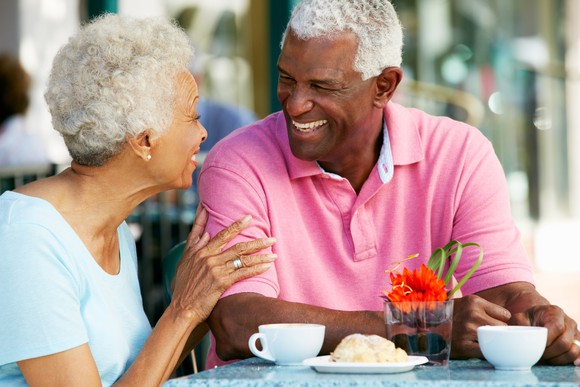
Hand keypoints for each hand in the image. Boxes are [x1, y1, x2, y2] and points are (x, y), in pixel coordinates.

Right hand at [171, 207, 275, 321]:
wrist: (182, 310)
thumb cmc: (182, 290)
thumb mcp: (183, 265)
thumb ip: (193, 247)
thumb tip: (206, 234)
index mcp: (197, 251)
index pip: (213, 231)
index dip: (229, 222)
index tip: (244, 215)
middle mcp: (206, 256)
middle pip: (231, 239)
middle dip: (245, 229)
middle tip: (259, 222)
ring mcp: (214, 268)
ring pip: (241, 255)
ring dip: (259, 250)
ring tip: (273, 245)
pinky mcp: (221, 281)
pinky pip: (244, 271)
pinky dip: (257, 267)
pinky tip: (268, 265)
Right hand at [450, 294, 510, 358]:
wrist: (428, 328)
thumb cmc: (450, 316)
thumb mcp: (465, 303)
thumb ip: (483, 308)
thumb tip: (509, 318)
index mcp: (474, 301)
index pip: (505, 314)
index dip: (500, 321)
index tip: (492, 323)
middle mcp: (472, 314)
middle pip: (502, 327)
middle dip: (497, 332)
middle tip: (487, 333)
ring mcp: (468, 330)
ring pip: (495, 339)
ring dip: (491, 341)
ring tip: (481, 339)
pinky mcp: (465, 346)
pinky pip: (486, 351)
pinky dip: (485, 352)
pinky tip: (478, 348)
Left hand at [509, 305, 579, 364]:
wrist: (537, 319)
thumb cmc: (528, 319)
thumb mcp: (519, 318)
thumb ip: (519, 325)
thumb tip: (520, 337)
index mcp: (554, 312)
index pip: (556, 327)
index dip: (546, 340)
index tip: (535, 346)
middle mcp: (568, 322)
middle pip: (564, 342)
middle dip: (549, 353)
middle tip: (538, 355)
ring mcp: (575, 334)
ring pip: (573, 351)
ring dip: (557, 359)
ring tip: (545, 358)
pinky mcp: (577, 343)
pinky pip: (578, 355)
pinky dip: (571, 361)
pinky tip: (559, 361)